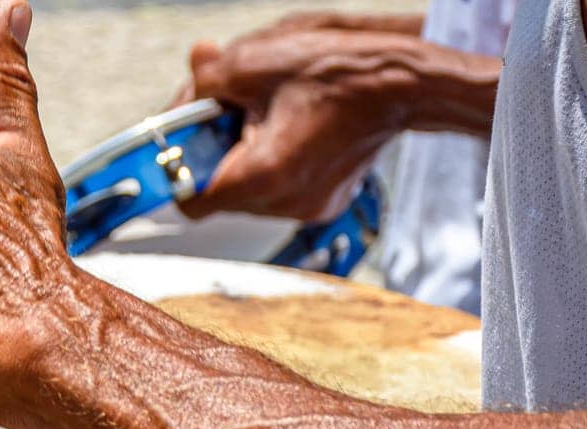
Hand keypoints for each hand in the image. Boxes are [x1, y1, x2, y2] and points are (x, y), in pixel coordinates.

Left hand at [174, 22, 417, 220]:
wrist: (408, 84)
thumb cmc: (339, 71)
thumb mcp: (257, 61)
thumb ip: (207, 77)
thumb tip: (191, 71)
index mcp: (263, 174)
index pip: (191, 199)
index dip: (178, 168)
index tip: (181, 141)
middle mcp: (283, 203)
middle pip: (220, 192)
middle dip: (214, 151)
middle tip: (227, 111)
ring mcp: (307, 208)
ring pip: (248, 191)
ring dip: (243, 155)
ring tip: (267, 114)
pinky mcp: (324, 203)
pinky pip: (278, 189)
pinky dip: (272, 161)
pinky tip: (291, 127)